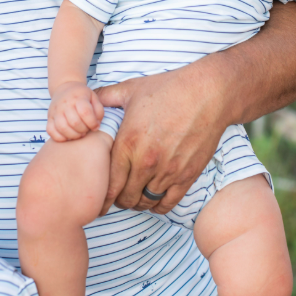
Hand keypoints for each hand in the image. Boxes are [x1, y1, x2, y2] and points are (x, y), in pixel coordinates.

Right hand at [47, 81, 103, 141]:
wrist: (65, 87)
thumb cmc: (82, 96)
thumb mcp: (94, 98)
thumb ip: (98, 111)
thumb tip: (96, 126)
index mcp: (78, 97)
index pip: (85, 112)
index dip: (92, 123)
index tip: (95, 126)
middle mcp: (65, 104)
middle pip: (74, 122)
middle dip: (83, 130)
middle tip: (87, 130)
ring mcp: (55, 111)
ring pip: (62, 128)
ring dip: (73, 135)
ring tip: (79, 134)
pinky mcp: (49, 117)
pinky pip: (51, 131)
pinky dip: (60, 137)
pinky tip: (68, 135)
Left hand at [95, 58, 226, 214]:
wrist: (207, 93)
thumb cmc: (168, 89)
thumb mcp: (131, 89)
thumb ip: (105, 97)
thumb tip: (88, 99)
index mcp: (128, 143)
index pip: (109, 184)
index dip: (103, 196)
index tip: (101, 199)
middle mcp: (146, 161)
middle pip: (126, 198)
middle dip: (119, 200)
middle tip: (117, 197)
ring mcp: (168, 171)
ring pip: (145, 202)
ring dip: (138, 203)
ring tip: (135, 197)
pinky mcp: (187, 175)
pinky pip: (167, 203)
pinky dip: (158, 206)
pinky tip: (154, 199)